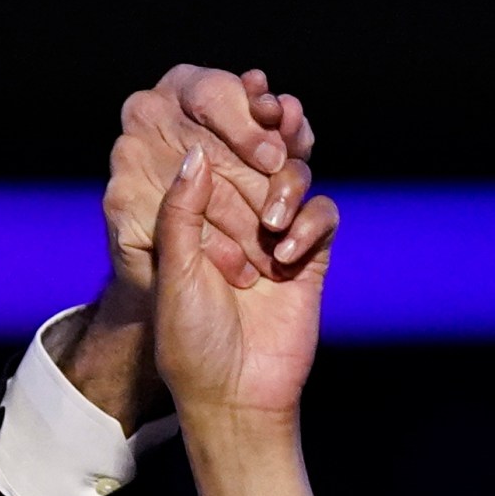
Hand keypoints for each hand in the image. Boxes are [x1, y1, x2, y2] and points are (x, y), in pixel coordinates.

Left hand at [70, 67, 328, 429]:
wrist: (234, 399)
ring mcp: (274, 236)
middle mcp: (236, 219)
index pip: (212, 154)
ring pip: (296, 178)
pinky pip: (322, 218)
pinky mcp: (309, 258)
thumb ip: (182, 213)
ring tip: (270, 220)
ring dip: (287, 185)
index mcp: (194, 217)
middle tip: (275, 116)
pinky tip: (285, 252)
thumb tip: (196, 153)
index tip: (238, 96)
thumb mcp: (172, 271)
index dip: (225, 124)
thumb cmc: (190, 343)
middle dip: (269, 135)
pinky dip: (309, 222)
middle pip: (261, 155)